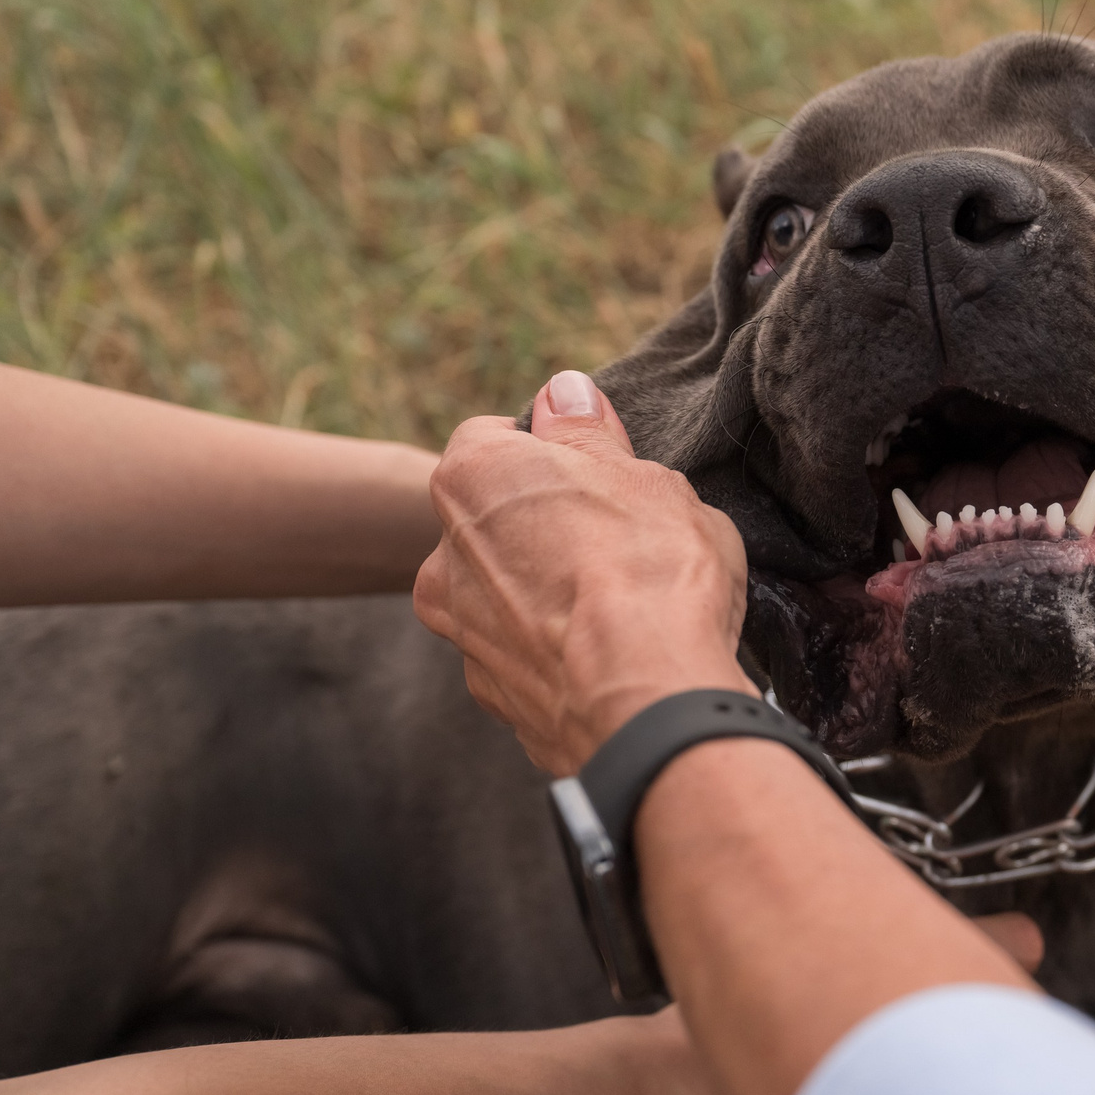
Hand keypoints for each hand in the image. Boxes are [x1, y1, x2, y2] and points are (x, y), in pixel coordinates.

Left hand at [414, 370, 751, 773]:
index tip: (599, 477)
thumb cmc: (651, 572)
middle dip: (545, 528)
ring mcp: (462, 633)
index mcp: (474, 478)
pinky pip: (525, 658)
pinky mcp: (493, 696)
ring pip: (504, 595)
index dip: (552, 454)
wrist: (646, 701)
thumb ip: (591, 436)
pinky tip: (612, 659)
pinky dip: (558, 656)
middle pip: (495, 522)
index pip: (494, 439)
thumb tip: (564, 393)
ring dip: (547, 597)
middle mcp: (443, 554)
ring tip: (623, 613)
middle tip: (620, 545)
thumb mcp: (645, 478)